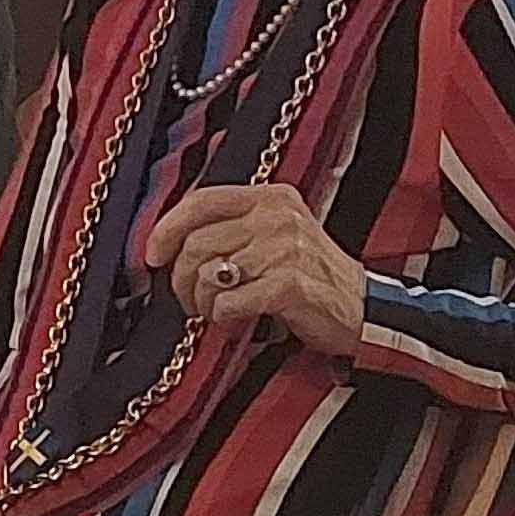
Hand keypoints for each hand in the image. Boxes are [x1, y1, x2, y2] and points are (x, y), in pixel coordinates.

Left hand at [140, 183, 367, 355]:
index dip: (166, 229)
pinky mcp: (289, 285)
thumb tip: (171, 238)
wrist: (361, 307)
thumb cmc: (309, 274)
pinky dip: (222, 317)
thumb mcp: (277, 233)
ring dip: (202, 301)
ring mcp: (285, 250)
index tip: (152, 256)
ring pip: (209, 275)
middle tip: (189, 298)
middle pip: (197, 243)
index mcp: (270, 197)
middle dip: (181, 279)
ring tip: (213, 309)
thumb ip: (234, 226)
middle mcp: (277, 217)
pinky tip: (235, 317)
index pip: (201, 201)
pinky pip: (229, 302)